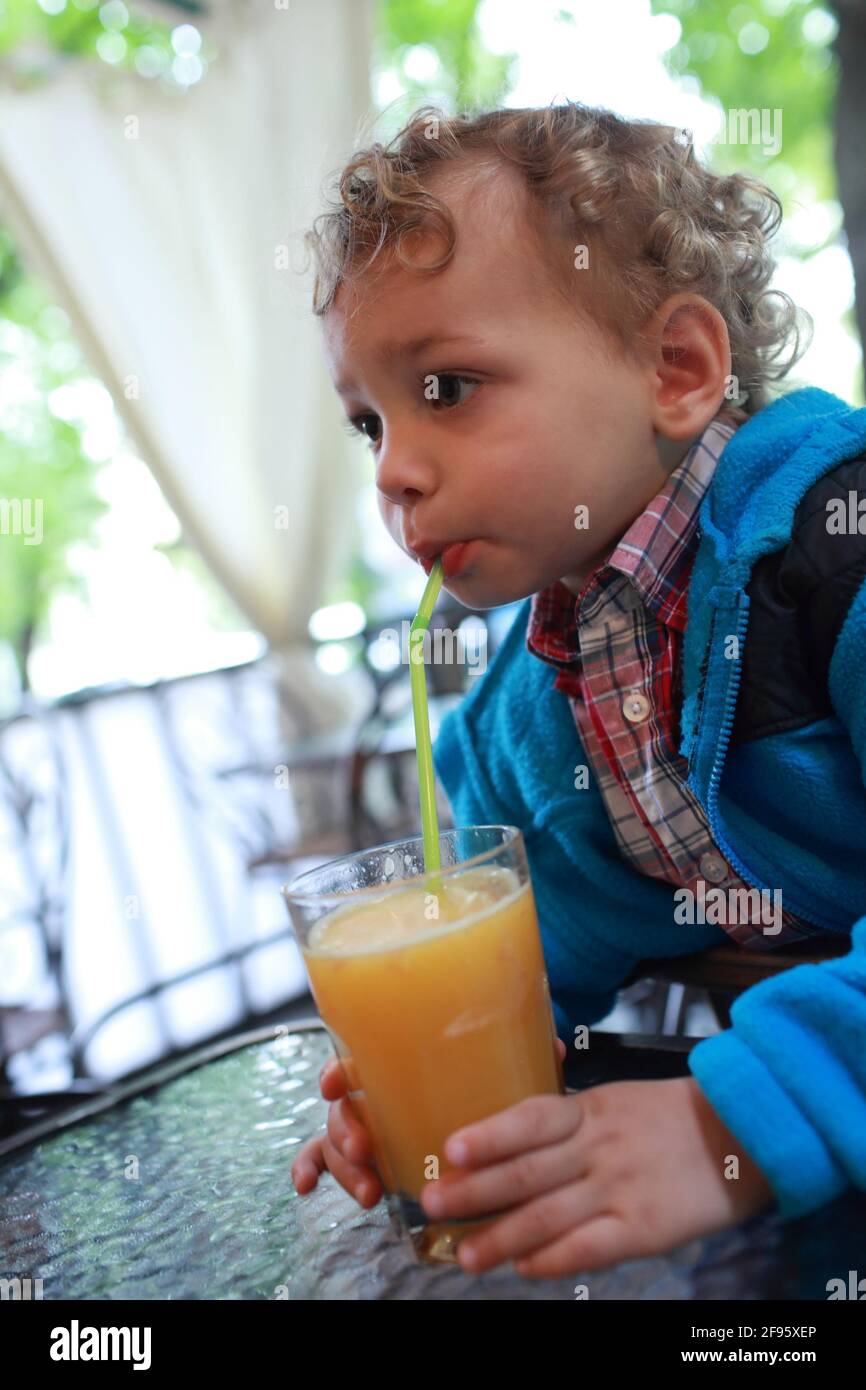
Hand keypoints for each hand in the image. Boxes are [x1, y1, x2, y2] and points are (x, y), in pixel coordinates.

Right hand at [291, 1037, 567, 1210]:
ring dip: (342, 1164)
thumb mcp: (506, 1068)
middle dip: (344, 1128)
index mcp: (402, 1062)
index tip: (338, 1084)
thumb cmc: (481, 1078)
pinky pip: (324, 1159)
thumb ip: (525, 1057)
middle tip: (363, 1149)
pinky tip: (306, 1189)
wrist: (479, 1105)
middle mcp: (376, 1090)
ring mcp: (366, 1123)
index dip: (342, 1070)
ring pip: (334, 1138)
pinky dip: (311, 1169)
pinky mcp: (364, 1155)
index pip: (362, 1057)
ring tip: (368, 1191)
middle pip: (345, 1105)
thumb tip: (557, 1048)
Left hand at [420, 1073, 775, 1277]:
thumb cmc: (669, 1118)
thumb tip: (506, 1136)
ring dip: (501, 1237)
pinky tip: (524, 1268)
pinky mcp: (644, 1228)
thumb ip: (566, 1118)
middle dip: (475, 1191)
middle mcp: (600, 1147)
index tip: (449, 1148)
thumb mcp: (614, 1100)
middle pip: (527, 1171)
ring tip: (465, 1254)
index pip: (531, 1118)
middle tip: (432, 1204)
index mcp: (591, 1110)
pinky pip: (589, 1248)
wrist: (741, 1135)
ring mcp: (621, 1188)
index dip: (489, 1134)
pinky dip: (553, 1260)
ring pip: (549, 1215)